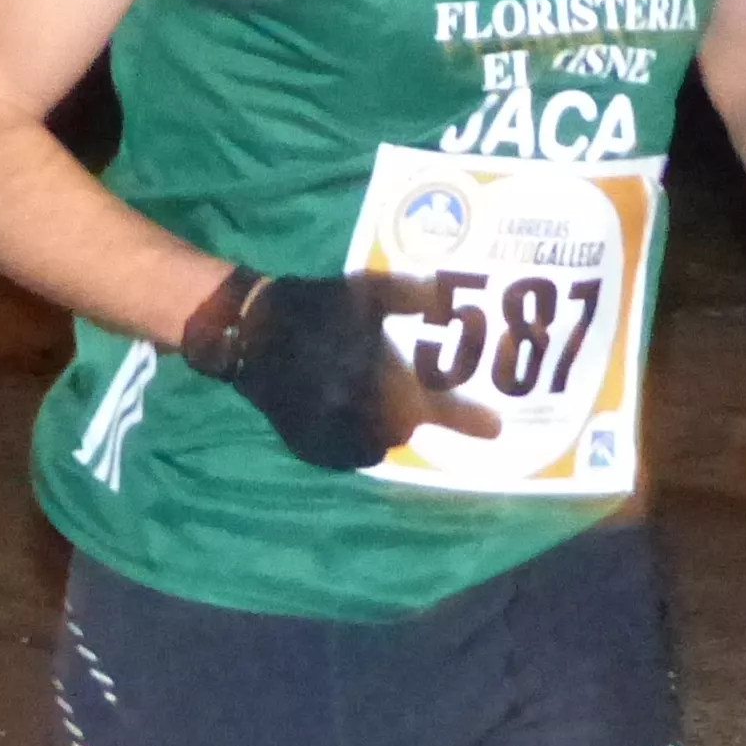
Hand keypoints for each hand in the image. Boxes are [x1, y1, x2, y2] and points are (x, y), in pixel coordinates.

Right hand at [178, 268, 505, 471]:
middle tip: (420, 397)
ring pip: (378, 445)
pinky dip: (358, 440)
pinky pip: (348, 454)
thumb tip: (451, 298)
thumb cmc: (314, 306)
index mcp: (374, 375)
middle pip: (405, 429)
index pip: (432, 405)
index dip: (466, 418)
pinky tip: (355, 417)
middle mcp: (355, 412)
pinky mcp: (308, 444)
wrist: (248, 331)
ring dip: (389, 428)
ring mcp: (329, 432)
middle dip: (417, 415)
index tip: (496, 428)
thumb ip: (410, 296)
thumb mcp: (365, 291)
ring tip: (384, 403)